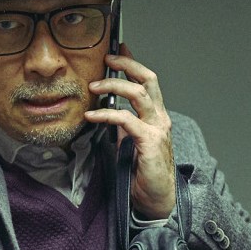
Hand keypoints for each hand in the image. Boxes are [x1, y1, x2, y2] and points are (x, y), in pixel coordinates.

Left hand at [85, 44, 175, 220]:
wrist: (155, 199)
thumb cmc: (142, 173)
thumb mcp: (129, 142)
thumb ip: (123, 125)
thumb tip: (107, 110)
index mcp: (155, 116)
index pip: (147, 81)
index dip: (132, 63)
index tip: (117, 50)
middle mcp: (159, 118)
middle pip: (147, 79)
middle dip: (127, 64)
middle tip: (106, 58)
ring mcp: (157, 129)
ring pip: (138, 94)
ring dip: (113, 86)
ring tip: (92, 87)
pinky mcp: (149, 142)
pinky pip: (125, 120)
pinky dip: (106, 115)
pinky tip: (91, 116)